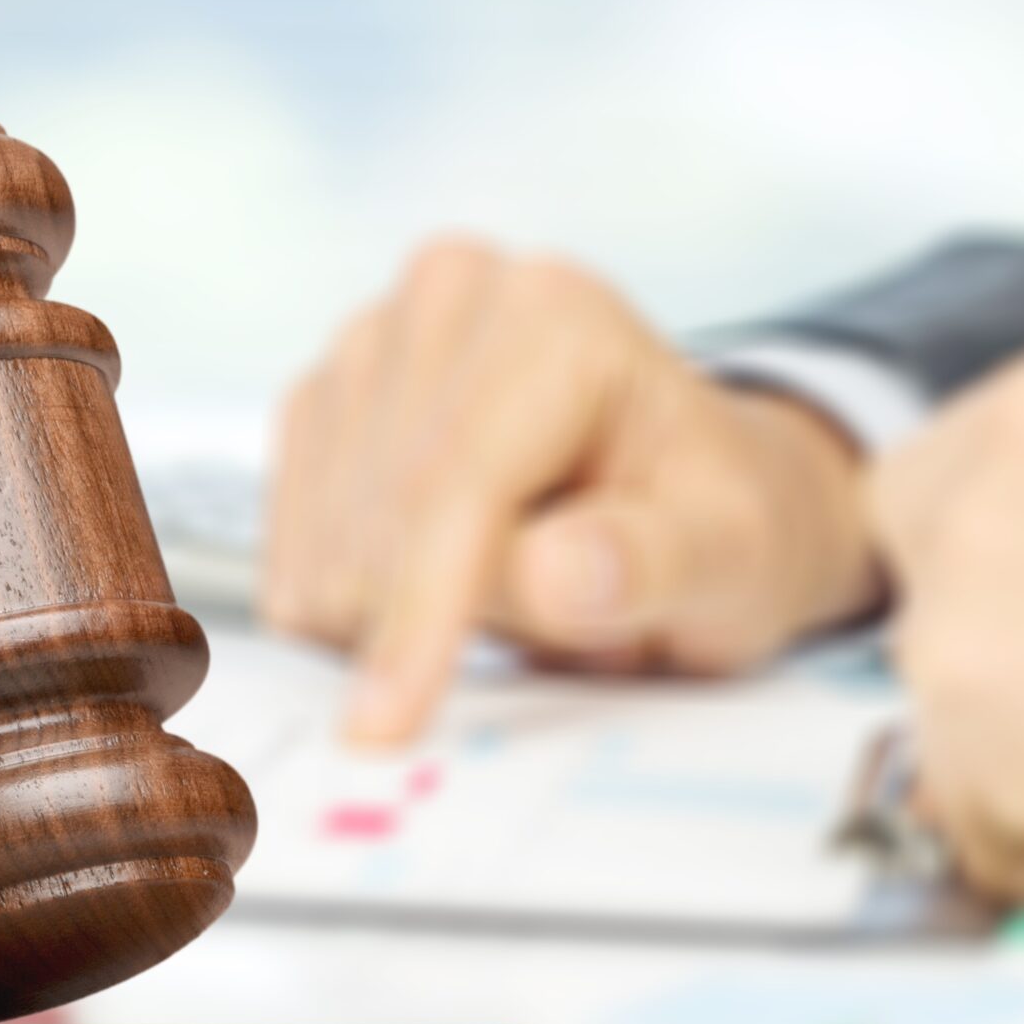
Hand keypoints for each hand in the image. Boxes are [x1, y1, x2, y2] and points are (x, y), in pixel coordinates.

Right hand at [263, 238, 882, 742]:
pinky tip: (425, 601)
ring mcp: (372, 342)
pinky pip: (290, 545)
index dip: (417, 612)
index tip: (386, 724)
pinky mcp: (321, 399)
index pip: (454, 482)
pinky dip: (345, 606)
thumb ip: (654, 563)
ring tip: (500, 603)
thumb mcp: (733, 557)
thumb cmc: (712, 521)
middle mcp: (449, 299)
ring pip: (324, 539)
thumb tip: (557, 572)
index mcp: (555, 315)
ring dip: (390, 617)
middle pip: (381, 516)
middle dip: (432, 619)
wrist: (684, 490)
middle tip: (543, 639)